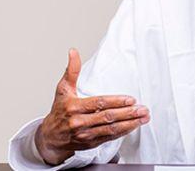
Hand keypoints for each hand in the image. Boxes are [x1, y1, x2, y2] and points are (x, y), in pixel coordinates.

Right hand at [34, 48, 149, 164]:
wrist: (50, 137)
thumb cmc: (59, 111)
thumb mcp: (63, 89)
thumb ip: (71, 70)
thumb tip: (73, 52)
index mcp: (74, 107)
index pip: (98, 103)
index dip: (116, 102)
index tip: (131, 100)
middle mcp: (79, 122)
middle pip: (107, 117)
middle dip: (127, 113)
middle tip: (142, 109)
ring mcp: (85, 134)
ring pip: (111, 129)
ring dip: (129, 124)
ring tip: (143, 118)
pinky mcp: (91, 143)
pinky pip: (110, 138)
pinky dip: (123, 132)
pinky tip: (133, 126)